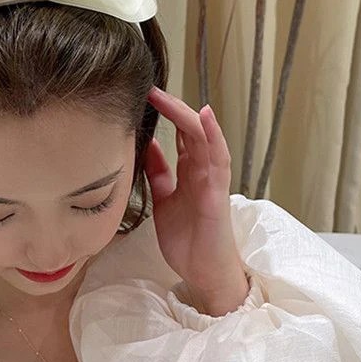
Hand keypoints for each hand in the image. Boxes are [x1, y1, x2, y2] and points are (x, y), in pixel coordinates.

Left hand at [143, 86, 243, 295]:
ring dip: (186, 115)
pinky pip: (218, 159)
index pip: (180, 135)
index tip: (143, 97)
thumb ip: (159, 173)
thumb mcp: (164, 200)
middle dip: (171, 108)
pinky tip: (203, 117)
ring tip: (167, 96)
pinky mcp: (217, 193)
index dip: (164, 114)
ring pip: (204, 138)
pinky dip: (213, 136)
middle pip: (190, 130)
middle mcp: (203, 171)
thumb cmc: (188, 240)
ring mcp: (212, 180)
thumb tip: (146, 145)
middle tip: (149, 89)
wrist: (203, 272)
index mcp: (190, 172)